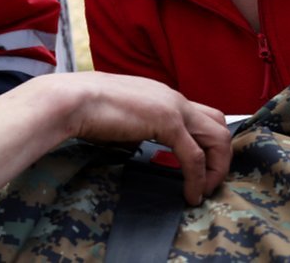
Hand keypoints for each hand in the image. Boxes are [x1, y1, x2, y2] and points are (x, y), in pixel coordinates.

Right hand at [51, 72, 231, 204]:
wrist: (69, 100)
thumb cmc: (82, 107)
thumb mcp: (117, 116)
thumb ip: (135, 128)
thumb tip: (137, 144)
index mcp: (159, 94)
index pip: (198, 116)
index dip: (204, 144)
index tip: (195, 169)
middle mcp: (172, 97)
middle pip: (218, 124)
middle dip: (220, 156)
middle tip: (207, 181)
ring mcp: (172, 107)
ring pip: (218, 137)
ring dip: (216, 167)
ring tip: (202, 190)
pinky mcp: (167, 123)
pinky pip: (194, 156)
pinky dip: (196, 178)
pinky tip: (189, 194)